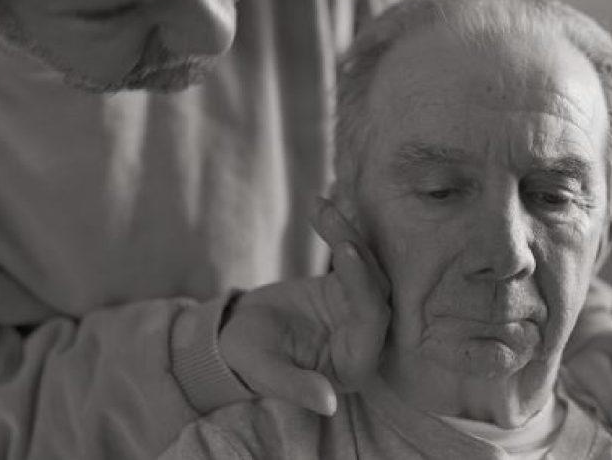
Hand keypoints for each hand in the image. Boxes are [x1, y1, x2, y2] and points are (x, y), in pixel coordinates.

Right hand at [218, 199, 389, 414]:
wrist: (236, 340)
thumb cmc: (249, 362)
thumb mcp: (267, 374)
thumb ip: (297, 388)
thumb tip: (329, 405)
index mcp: (355, 367)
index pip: (372, 322)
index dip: (363, 287)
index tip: (345, 251)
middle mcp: (366, 339)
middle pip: (376, 290)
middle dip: (355, 252)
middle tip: (331, 220)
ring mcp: (359, 310)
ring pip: (366, 268)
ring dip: (346, 235)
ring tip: (321, 209)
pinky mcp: (348, 287)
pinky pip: (350, 255)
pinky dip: (336, 231)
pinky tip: (319, 206)